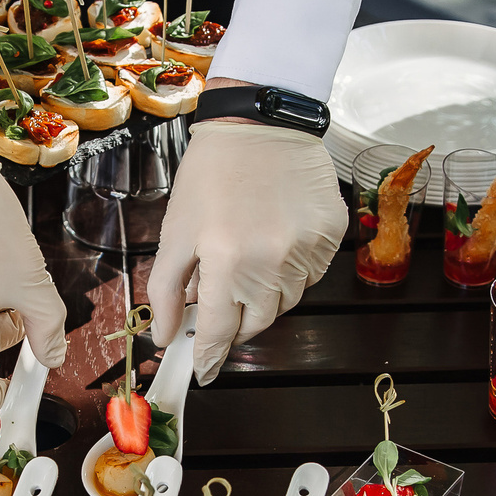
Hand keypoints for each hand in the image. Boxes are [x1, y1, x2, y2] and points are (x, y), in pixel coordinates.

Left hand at [148, 118, 344, 383]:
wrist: (260, 123)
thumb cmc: (212, 175)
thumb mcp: (176, 231)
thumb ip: (165, 289)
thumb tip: (165, 337)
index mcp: (226, 262)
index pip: (219, 332)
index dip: (208, 356)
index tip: (203, 372)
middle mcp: (271, 263)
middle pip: (255, 323)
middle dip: (235, 322)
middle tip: (221, 304)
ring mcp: (307, 250)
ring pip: (286, 302)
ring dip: (264, 295)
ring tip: (248, 261)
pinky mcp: (331, 237)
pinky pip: (311, 275)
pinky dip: (291, 271)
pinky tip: (275, 242)